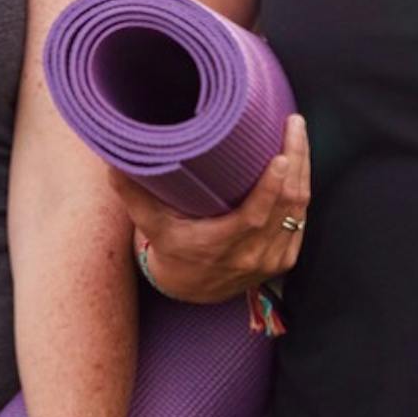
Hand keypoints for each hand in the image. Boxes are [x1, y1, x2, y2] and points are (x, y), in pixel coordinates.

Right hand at [113, 115, 309, 302]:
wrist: (192, 291)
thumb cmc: (171, 251)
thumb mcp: (151, 226)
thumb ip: (133, 195)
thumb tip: (113, 161)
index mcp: (222, 246)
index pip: (256, 216)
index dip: (273, 186)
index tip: (281, 155)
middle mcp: (252, 256)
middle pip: (287, 205)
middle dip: (296, 160)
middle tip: (293, 125)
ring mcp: (272, 259)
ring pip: (299, 210)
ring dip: (304, 170)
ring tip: (297, 134)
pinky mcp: (283, 259)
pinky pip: (301, 220)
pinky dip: (302, 190)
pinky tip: (301, 163)